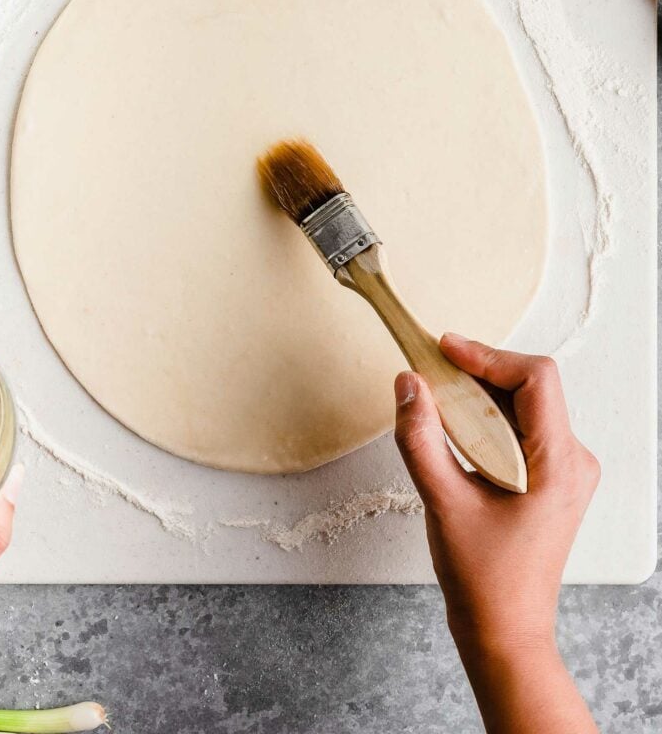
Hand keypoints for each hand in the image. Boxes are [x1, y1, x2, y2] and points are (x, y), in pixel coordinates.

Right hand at [395, 337, 599, 733]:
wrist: (504, 631)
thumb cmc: (483, 579)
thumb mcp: (442, 502)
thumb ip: (420, 439)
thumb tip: (408, 384)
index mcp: (559, 464)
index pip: (536, 379)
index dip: (489, 355)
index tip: (444, 349)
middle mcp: (573, 461)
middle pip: (530, 386)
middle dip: (479, 370)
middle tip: (432, 368)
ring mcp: (565, 470)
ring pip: (524, 404)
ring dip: (481, 392)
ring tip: (437, 394)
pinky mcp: (550, 478)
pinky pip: (521, 426)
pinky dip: (487, 415)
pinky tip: (455, 423)